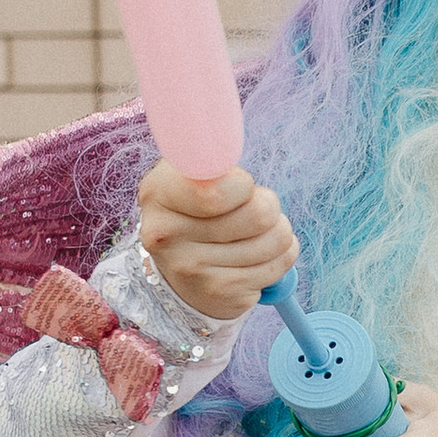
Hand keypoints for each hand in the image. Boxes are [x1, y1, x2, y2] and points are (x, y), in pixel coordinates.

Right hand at [136, 165, 299, 321]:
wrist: (181, 271)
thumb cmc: (197, 209)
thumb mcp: (192, 175)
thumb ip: (208, 157)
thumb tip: (224, 141)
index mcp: (157, 192)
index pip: (218, 191)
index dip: (244, 186)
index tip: (238, 186)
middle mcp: (166, 235)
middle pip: (260, 213)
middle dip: (268, 206)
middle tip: (249, 211)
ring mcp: (192, 270)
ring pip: (277, 238)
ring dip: (277, 232)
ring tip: (253, 235)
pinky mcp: (221, 294)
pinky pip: (280, 266)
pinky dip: (280, 257)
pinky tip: (256, 258)